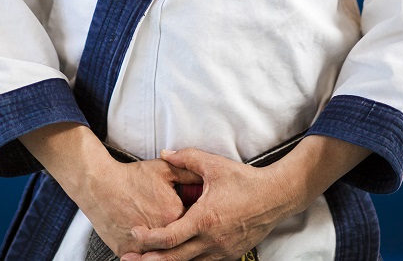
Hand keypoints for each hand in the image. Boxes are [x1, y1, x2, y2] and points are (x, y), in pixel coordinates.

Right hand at [18, 123, 201, 257]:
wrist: (101, 185)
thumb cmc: (133, 177)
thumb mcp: (164, 169)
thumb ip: (189, 172)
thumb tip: (207, 178)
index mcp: (175, 215)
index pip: (197, 223)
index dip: (199, 217)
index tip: (200, 214)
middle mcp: (162, 234)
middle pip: (182, 242)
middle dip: (187, 236)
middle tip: (185, 229)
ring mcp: (144, 247)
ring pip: (165, 255)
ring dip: (171, 249)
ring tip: (168, 234)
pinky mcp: (128, 252)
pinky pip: (146, 258)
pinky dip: (152, 254)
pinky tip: (156, 248)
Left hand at [119, 147, 288, 260]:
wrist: (275, 197)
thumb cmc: (245, 181)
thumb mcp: (214, 165)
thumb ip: (187, 157)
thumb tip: (165, 153)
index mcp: (204, 220)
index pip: (169, 237)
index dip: (148, 238)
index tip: (134, 233)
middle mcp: (211, 241)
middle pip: (174, 260)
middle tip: (128, 259)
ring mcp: (221, 252)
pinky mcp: (230, 255)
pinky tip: (178, 258)